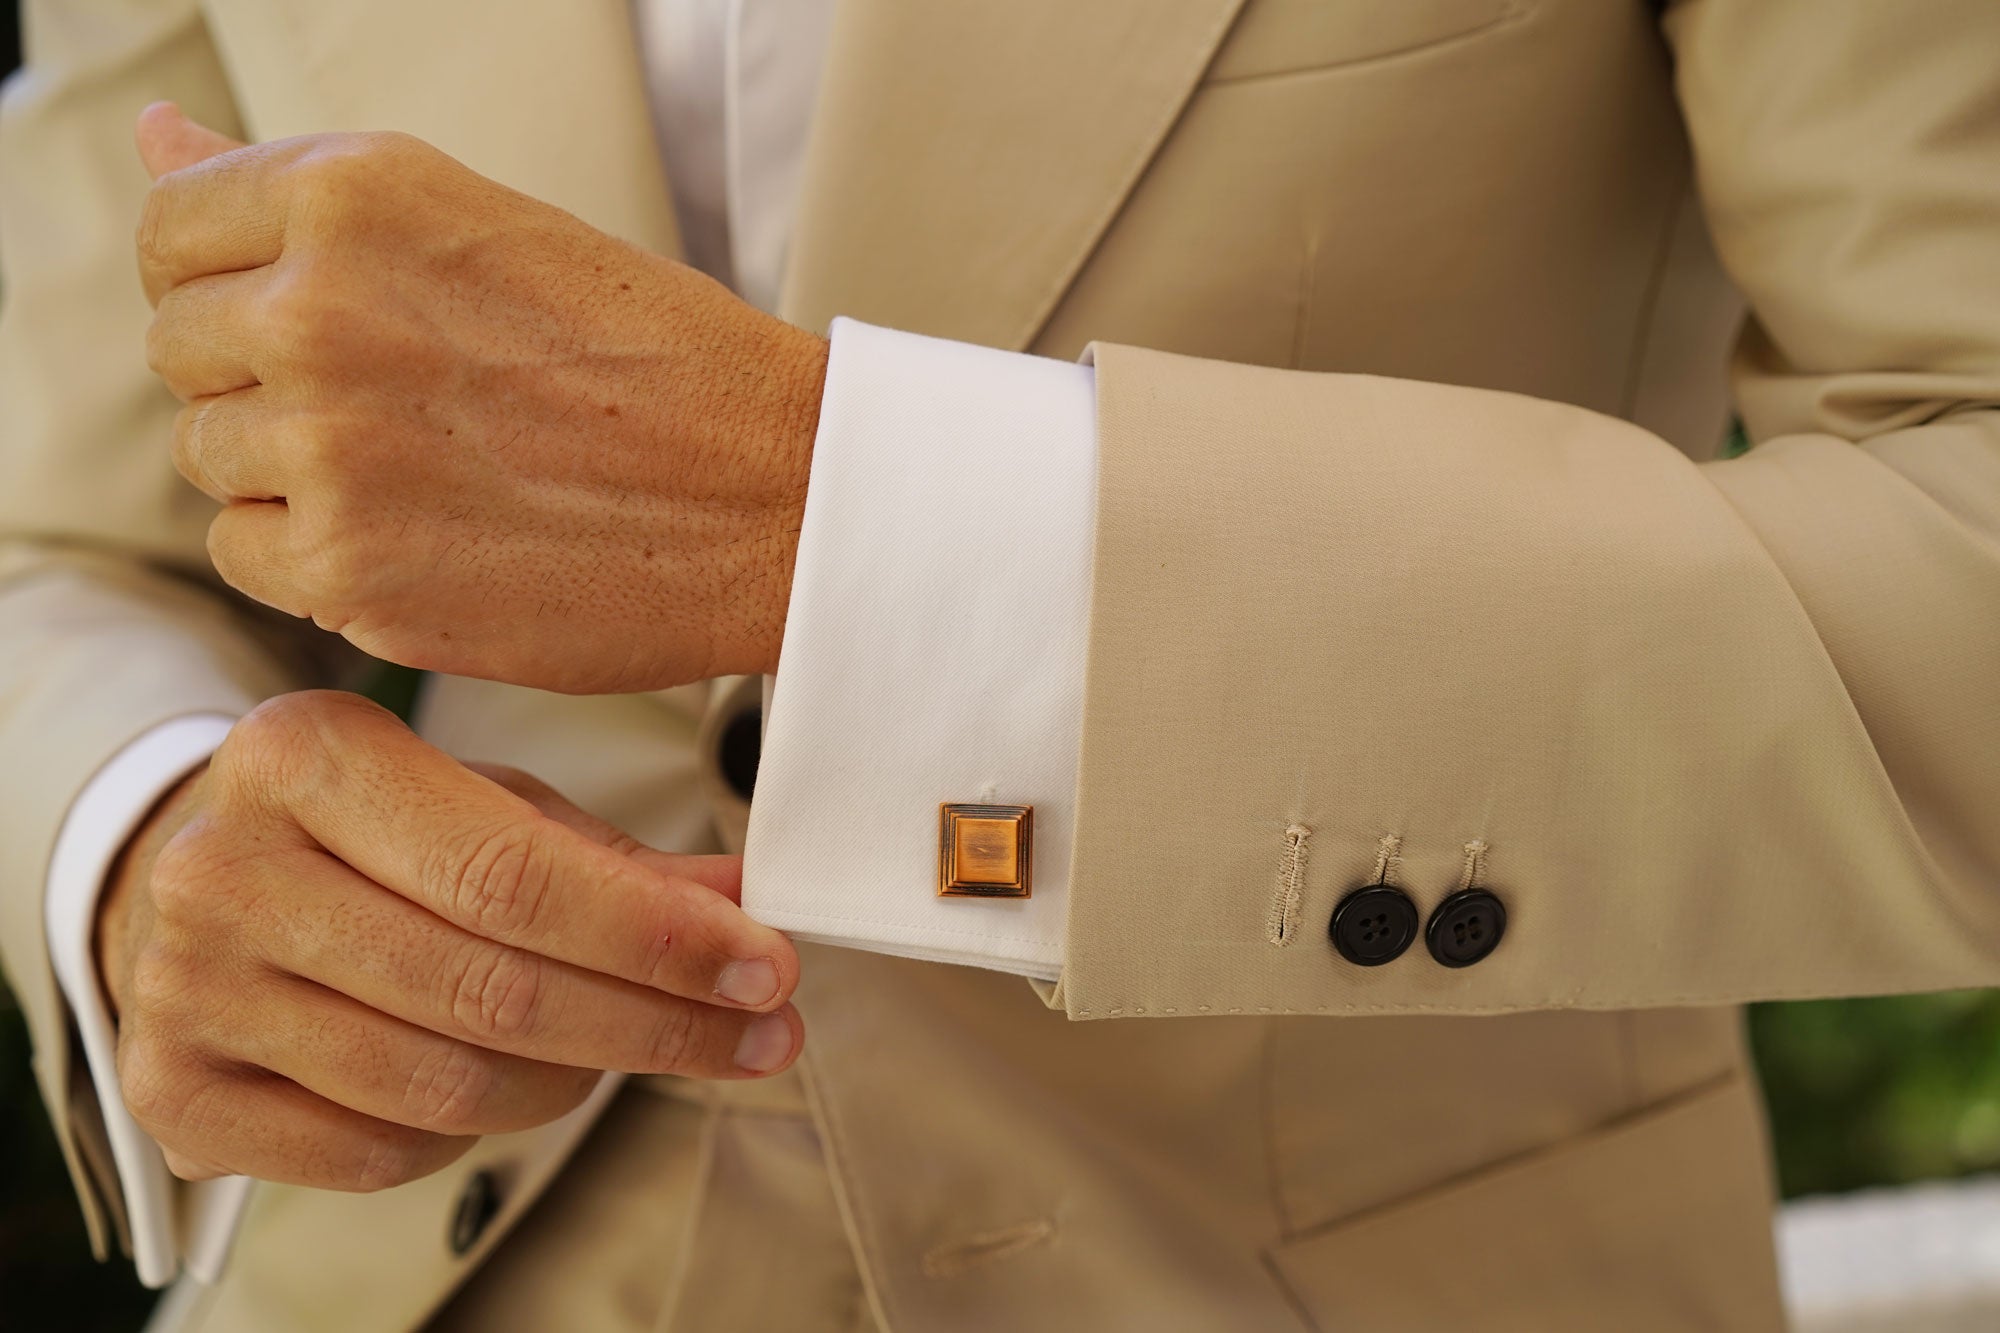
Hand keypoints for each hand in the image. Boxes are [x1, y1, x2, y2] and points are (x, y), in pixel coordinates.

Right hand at [96, 691, 800, 1190]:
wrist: (190, 881)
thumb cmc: (365, 835)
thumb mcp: (484, 806)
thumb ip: (609, 860)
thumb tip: (744, 904)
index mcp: (304, 755)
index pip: (511, 874)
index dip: (655, 938)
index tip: (765, 969)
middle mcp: (226, 867)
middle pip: (486, 987)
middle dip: (653, 1023)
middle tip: (759, 1036)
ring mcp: (184, 986)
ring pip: (441, 1083)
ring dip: (575, 1082)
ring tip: (632, 1049)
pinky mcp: (175, 1090)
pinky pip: (378, 1151)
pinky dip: (470, 1136)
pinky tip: (508, 1085)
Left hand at [135, 104, 825, 694]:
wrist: (772, 498)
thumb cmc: (656, 358)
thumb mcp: (484, 222)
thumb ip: (298, 192)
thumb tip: (158, 140)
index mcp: (354, 194)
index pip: (172, 228)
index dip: (227, 279)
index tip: (300, 318)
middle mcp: (318, 309)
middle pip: (182, 348)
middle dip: (263, 377)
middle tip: (399, 405)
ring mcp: (325, 448)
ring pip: (211, 457)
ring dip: (291, 471)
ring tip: (426, 471)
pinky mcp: (347, 570)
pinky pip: (249, 557)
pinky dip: (316, 557)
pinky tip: (422, 535)